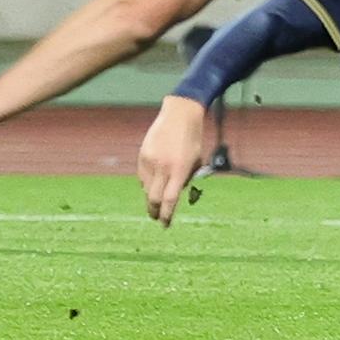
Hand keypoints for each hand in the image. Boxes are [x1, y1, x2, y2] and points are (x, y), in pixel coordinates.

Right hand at [138, 95, 208, 224]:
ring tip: (157, 196)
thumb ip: (185, 178)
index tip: (165, 225)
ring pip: (146, 188)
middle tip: (155, 217)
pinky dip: (147, 182)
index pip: (170, 199)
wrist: (179, 115)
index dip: (167, 214)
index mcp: (180, 169)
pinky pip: (142, 176)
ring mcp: (150, 161)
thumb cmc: (193, 140)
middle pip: (154, 198)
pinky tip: (154, 179)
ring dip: (151, 195)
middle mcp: (164, 167)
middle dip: (154, 211)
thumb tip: (172, 195)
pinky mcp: (142, 156)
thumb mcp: (196, 160)